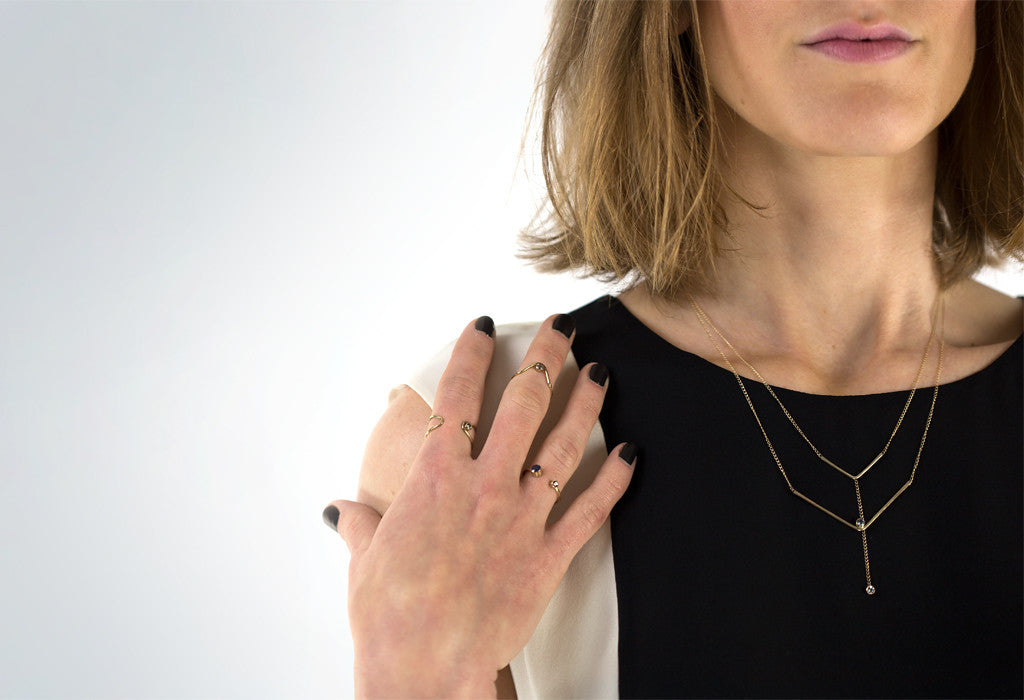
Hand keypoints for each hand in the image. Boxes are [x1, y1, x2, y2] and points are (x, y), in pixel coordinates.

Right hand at [324, 314, 636, 697]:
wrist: (425, 668)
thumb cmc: (388, 615)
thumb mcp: (364, 561)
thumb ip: (359, 524)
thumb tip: (338, 511)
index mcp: (434, 476)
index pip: (456, 393)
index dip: (471, 351)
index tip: (484, 325)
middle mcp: (483, 485)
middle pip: (522, 403)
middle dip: (546, 357)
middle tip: (563, 328)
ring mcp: (521, 519)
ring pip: (564, 445)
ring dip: (585, 404)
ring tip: (601, 372)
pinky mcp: (549, 557)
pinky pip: (591, 510)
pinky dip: (615, 480)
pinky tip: (631, 453)